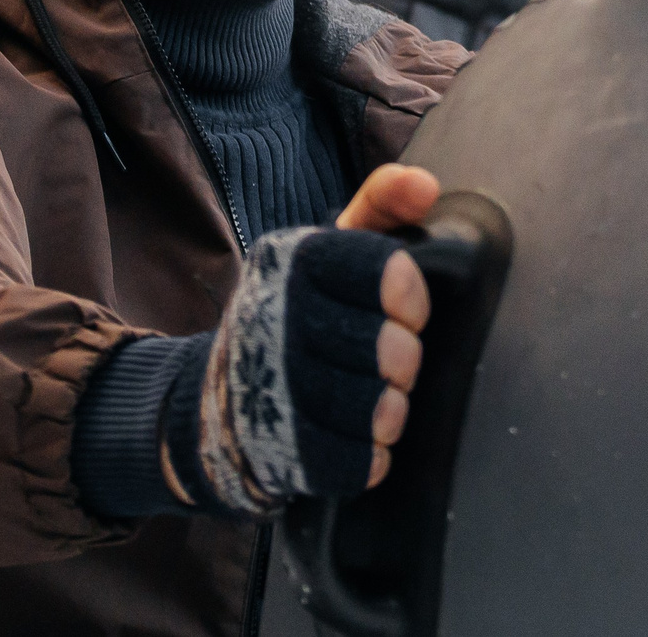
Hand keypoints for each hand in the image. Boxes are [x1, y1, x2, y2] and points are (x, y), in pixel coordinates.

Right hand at [163, 168, 443, 516]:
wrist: (223, 399)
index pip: (385, 270)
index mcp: (290, 261)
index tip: (406, 308)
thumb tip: (425, 184)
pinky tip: (358, 438)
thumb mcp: (331, 247)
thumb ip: (382, 206)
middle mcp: (272, 319)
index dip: (409, 294)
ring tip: (378, 399)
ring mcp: (269, 389)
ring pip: (378, 409)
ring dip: (390, 409)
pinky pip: (355, 463)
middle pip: (390, 348)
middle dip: (403, 358)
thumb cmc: (298, 314)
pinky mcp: (275, 452)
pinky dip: (369, 456)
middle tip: (392, 359)